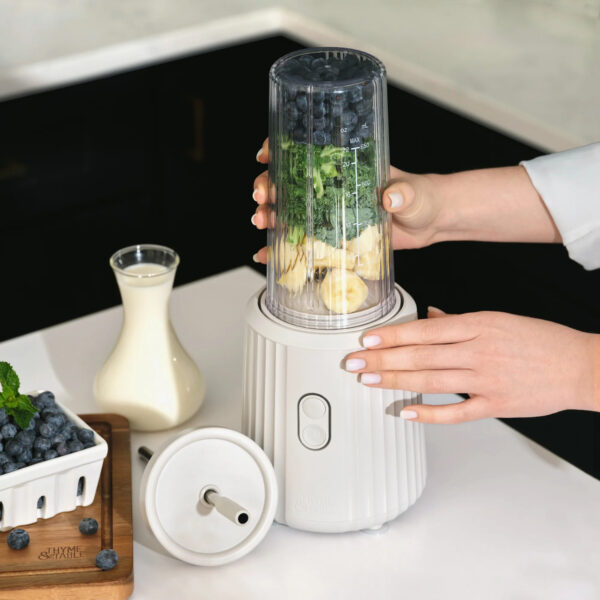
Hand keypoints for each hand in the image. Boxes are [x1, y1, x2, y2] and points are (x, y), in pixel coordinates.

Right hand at [251, 138, 560, 261]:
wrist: (431, 222)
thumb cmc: (424, 198)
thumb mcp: (415, 193)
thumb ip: (404, 193)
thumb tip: (391, 198)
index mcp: (347, 169)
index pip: (307, 152)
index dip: (281, 150)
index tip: (265, 155)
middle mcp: (333, 189)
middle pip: (289, 183)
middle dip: (268, 187)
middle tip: (262, 196)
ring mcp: (331, 214)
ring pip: (290, 212)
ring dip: (270, 216)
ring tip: (261, 223)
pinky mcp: (334, 238)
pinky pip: (303, 242)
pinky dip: (283, 249)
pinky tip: (266, 256)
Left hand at [343, 307, 598, 422]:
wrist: (580, 366)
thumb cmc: (540, 339)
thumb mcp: (498, 318)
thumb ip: (458, 321)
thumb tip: (427, 318)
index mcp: (478, 325)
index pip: (423, 331)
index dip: (391, 336)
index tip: (366, 340)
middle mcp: (478, 351)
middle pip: (419, 356)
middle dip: (381, 360)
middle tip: (353, 364)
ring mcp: (486, 380)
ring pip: (430, 381)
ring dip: (394, 381)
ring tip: (368, 381)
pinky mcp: (496, 406)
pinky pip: (456, 412)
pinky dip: (429, 413)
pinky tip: (405, 412)